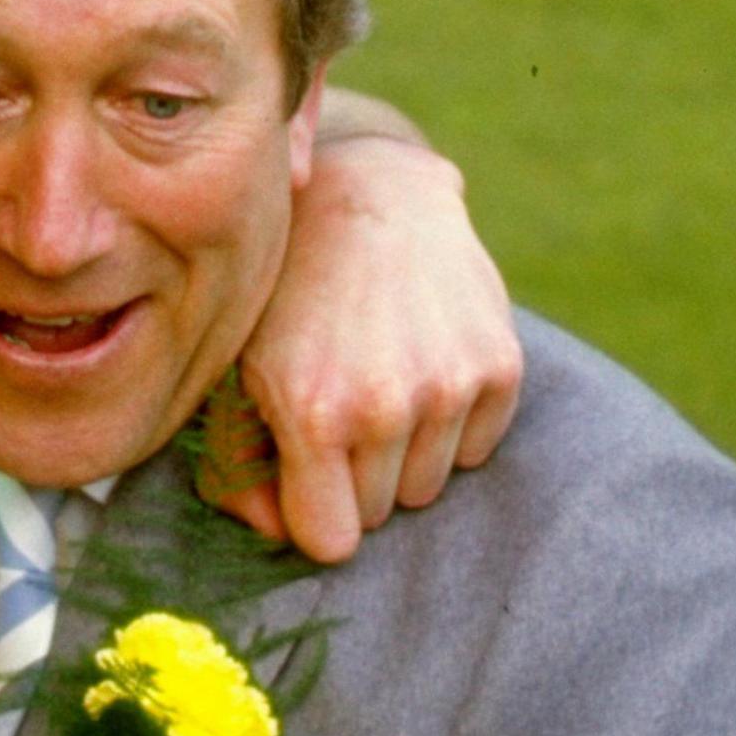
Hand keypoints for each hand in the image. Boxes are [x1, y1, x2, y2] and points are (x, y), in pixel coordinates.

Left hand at [199, 135, 522, 562]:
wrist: (366, 194)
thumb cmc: (284, 294)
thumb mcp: (234, 371)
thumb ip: (238, 467)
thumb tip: (280, 536)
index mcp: (313, 413)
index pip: (330, 541)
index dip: (313, 513)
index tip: (304, 476)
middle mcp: (387, 405)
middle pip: (379, 514)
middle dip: (353, 477)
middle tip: (337, 403)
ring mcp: (450, 385)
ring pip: (428, 486)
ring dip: (401, 452)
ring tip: (376, 375)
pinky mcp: (501, 366)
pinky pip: (475, 449)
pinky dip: (449, 423)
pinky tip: (419, 361)